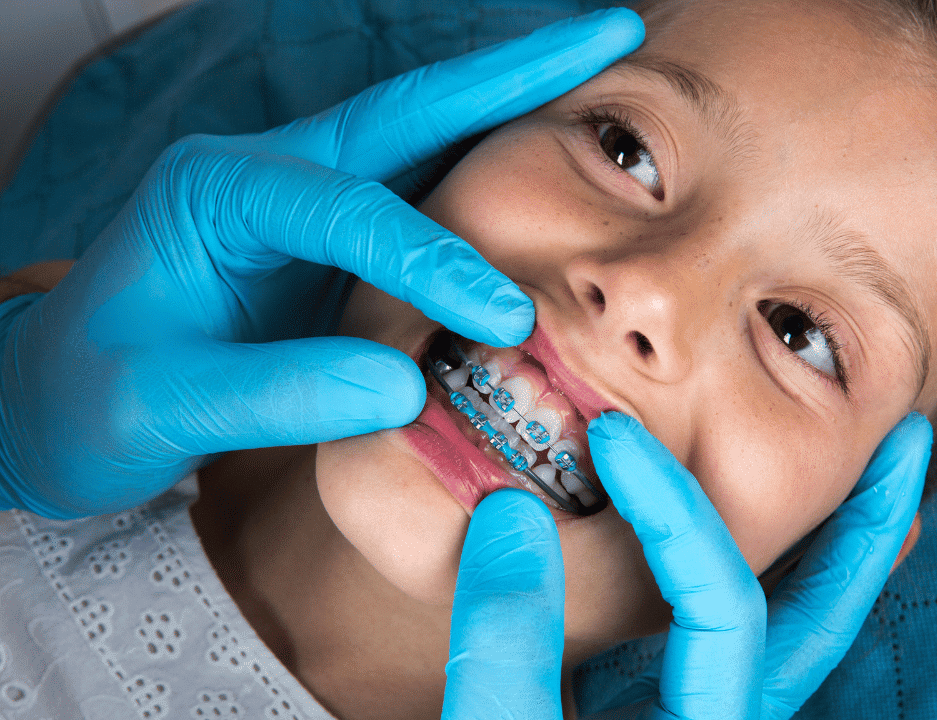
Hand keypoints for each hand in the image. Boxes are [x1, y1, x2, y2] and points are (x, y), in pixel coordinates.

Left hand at [0, 8, 645, 518]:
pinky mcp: (333, 243)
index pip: (349, 207)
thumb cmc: (94, 397)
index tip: (499, 318)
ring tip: (605, 81)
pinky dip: (493, 179)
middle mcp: (272, 175)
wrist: (63, 401)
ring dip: (515, 110)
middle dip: (512, 75)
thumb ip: (279, 393)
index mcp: (219, 190)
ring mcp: (309, 202)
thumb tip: (405, 390)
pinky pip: (424, 200)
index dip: (432, 258)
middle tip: (610, 35)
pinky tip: (550, 171)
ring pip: (425, 142)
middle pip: (408, 111)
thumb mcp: (163, 403)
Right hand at [441, 412, 930, 718]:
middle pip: (816, 629)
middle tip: (897, 441)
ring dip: (826, 557)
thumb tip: (512, 516)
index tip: (611, 439)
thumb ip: (507, 650)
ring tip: (863, 479)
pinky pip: (721, 653)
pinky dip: (743, 587)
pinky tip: (737, 544)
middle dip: (858, 530)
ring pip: (784, 643)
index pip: (724, 610)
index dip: (671, 509)